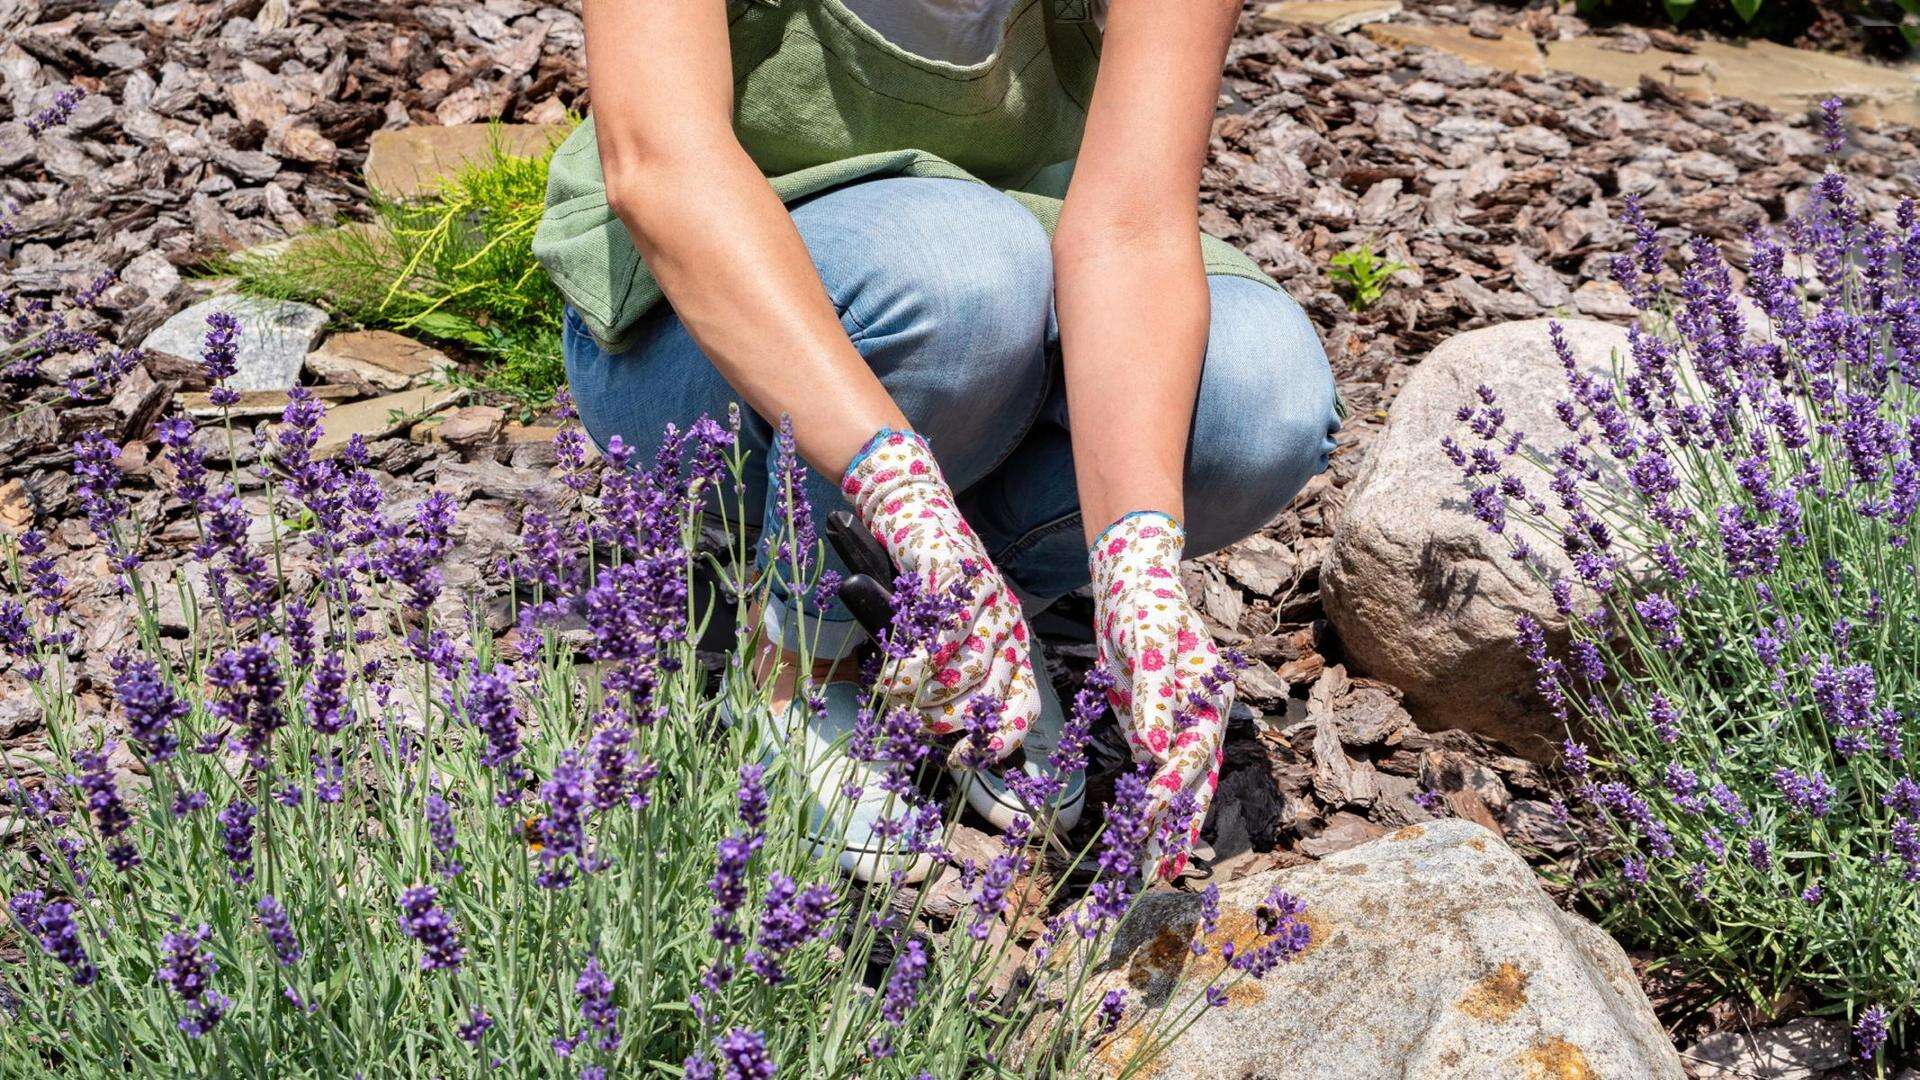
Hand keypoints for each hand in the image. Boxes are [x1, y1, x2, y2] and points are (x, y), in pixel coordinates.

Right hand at [841, 429, 1036, 761]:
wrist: (912, 510)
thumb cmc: (927, 582)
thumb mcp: (947, 631)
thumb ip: (948, 672)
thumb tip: (935, 730)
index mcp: (1012, 642)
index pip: (1023, 707)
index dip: (995, 741)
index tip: (958, 759)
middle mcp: (1008, 624)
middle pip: (986, 699)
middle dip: (944, 721)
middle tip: (912, 722)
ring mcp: (987, 601)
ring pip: (963, 673)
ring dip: (924, 696)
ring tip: (896, 697)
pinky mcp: (958, 582)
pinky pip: (941, 640)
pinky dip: (913, 667)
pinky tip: (893, 677)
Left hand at [1090, 511, 1231, 880]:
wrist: (1135, 588)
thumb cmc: (1144, 609)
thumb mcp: (1149, 642)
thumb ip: (1153, 697)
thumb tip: (1155, 747)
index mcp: (1209, 700)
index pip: (1189, 756)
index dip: (1169, 788)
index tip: (1147, 819)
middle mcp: (1202, 721)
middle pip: (1195, 784)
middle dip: (1180, 828)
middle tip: (1163, 874)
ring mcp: (1181, 729)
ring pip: (1181, 789)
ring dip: (1170, 828)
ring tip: (1155, 871)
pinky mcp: (1156, 732)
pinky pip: (1158, 777)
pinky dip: (1153, 808)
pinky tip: (1143, 839)